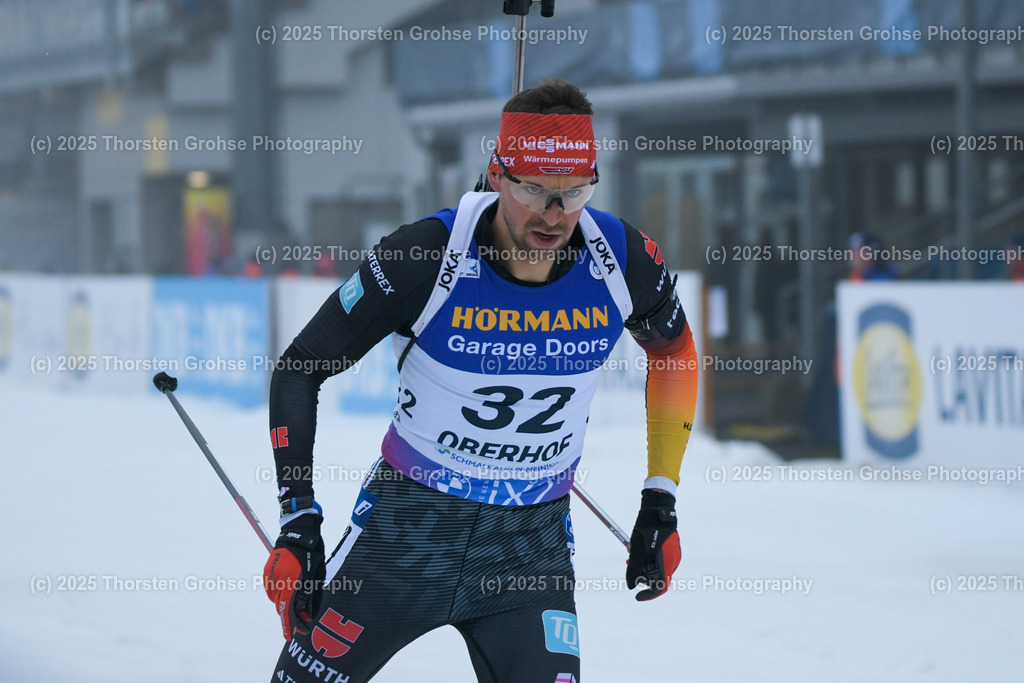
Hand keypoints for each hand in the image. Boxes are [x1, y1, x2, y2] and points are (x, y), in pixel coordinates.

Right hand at [264, 513, 324, 638]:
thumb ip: (309, 596)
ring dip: (284, 605)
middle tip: (301, 625)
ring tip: (296, 605)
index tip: (290, 637)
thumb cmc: (312, 553)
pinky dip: (279, 594)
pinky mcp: (268, 571)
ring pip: (275, 599)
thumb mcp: (315, 576)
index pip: (288, 608)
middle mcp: (279, 579)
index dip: (289, 624)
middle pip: (281, 606)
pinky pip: (272, 589)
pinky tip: (289, 592)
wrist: (298, 533)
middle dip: (290, 617)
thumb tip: (305, 614)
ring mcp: (271, 575)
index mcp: (292, 580)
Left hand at [625, 489, 679, 600]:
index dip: (648, 595)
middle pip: (657, 578)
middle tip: (628, 563)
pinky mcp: (673, 548)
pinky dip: (651, 558)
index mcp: (665, 563)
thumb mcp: (636, 548)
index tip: (636, 596)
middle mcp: (673, 561)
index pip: (659, 588)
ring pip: (658, 568)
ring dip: (645, 565)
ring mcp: (674, 554)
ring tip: (633, 552)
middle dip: (641, 575)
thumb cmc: (646, 527)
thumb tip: (631, 586)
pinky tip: (642, 547)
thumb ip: (634, 568)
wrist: (658, 509)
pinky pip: (661, 559)